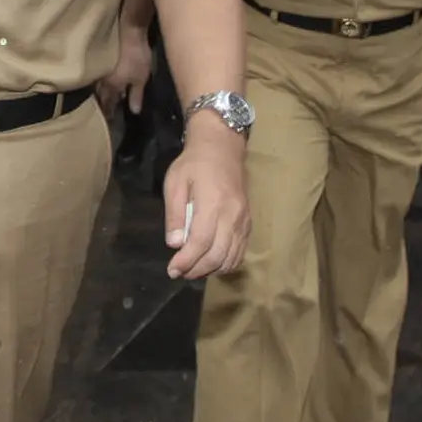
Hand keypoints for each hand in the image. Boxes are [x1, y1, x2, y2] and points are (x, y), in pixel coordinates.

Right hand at [97, 26, 153, 116]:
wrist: (129, 30)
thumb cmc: (137, 56)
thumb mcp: (141, 78)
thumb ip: (136, 94)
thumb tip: (134, 111)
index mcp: (111, 86)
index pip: (108, 103)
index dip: (108, 112)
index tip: (107, 120)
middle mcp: (101, 79)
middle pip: (99, 95)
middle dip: (101, 103)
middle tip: (102, 111)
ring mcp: (99, 68)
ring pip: (95, 85)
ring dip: (98, 92)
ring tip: (101, 98)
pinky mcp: (100, 58)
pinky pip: (97, 74)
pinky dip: (99, 81)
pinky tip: (103, 80)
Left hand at [161, 126, 249, 279]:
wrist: (222, 148)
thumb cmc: (194, 164)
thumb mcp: (175, 182)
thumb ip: (175, 214)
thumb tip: (175, 244)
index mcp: (213, 204)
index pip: (201, 242)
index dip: (186, 261)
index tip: (172, 270)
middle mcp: (232, 216)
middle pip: (217, 255)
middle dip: (196, 270)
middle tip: (180, 273)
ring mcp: (243, 220)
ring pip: (231, 257)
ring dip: (211, 270)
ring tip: (193, 270)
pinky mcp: (248, 223)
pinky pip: (240, 251)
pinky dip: (226, 263)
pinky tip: (212, 263)